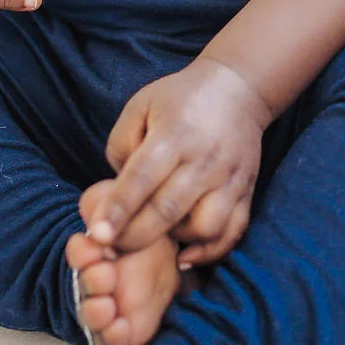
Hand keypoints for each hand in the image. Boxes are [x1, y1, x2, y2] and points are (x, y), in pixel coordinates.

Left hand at [87, 55, 272, 266]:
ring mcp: (229, 179)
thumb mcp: (141, 105)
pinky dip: (210, 251)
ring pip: (204, 228)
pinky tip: (185, 255)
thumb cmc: (180, 98)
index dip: (118, 209)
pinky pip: (232, 232)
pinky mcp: (246, 191)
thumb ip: (122, 146)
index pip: (142, 178)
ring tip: (156, 235)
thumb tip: (117, 190)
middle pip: (168, 211)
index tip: (97, 234)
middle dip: (134, 237)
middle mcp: (204, 160)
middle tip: (110, 248)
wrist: (238, 89)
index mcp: (174, 134)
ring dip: (175, 241)